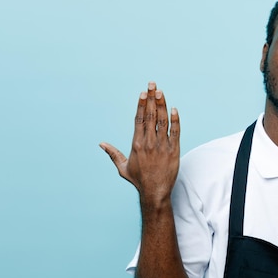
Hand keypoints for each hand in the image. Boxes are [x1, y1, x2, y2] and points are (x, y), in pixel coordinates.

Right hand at [100, 82, 179, 203]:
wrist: (155, 192)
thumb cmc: (139, 180)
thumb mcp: (123, 167)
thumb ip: (113, 154)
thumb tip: (101, 144)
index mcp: (137, 144)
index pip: (139, 119)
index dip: (141, 104)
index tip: (143, 93)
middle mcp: (149, 142)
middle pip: (150, 116)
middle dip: (151, 99)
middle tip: (153, 84)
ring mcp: (162, 146)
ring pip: (162, 121)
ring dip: (162, 105)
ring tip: (161, 92)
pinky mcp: (174, 150)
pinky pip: (175, 132)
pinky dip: (175, 121)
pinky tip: (174, 109)